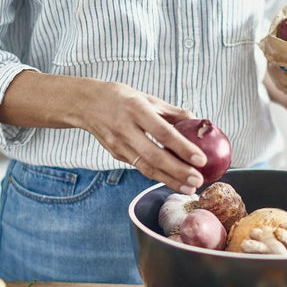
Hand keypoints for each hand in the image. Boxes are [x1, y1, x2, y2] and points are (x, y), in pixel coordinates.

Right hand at [76, 81, 206, 193]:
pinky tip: (173, 181)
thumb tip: (196, 121)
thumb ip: (171, 111)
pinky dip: (158, 176)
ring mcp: (119, 145)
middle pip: (155, 156)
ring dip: (169, 180)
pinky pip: (140, 167)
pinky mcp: (116, 154)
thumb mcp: (146, 97)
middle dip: (178, 172)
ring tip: (189, 188)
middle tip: (198, 181)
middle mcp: (126, 129)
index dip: (183, 148)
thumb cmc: (120, 98)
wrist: (85, 104)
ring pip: (147, 168)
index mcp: (136, 109)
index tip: (201, 159)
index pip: (163, 132)